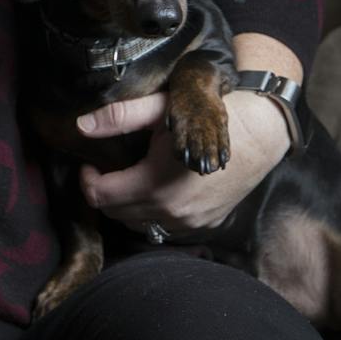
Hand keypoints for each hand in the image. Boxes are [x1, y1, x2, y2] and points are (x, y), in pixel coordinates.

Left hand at [77, 88, 290, 235]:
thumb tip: (81, 126)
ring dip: (126, 206)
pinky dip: (151, 215)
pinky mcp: (205, 225)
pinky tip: (154, 192)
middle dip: (103, 191)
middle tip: (106, 169)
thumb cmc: (207, 117)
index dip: (87, 179)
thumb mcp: (158, 109)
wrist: (259, 133)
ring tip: (128, 179)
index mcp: (155, 184)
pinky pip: (164, 229)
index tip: (91, 163)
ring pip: (139, 225)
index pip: (100, 195)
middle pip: (115, 213)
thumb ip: (117, 118)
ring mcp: (190, 222)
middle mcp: (172, 211)